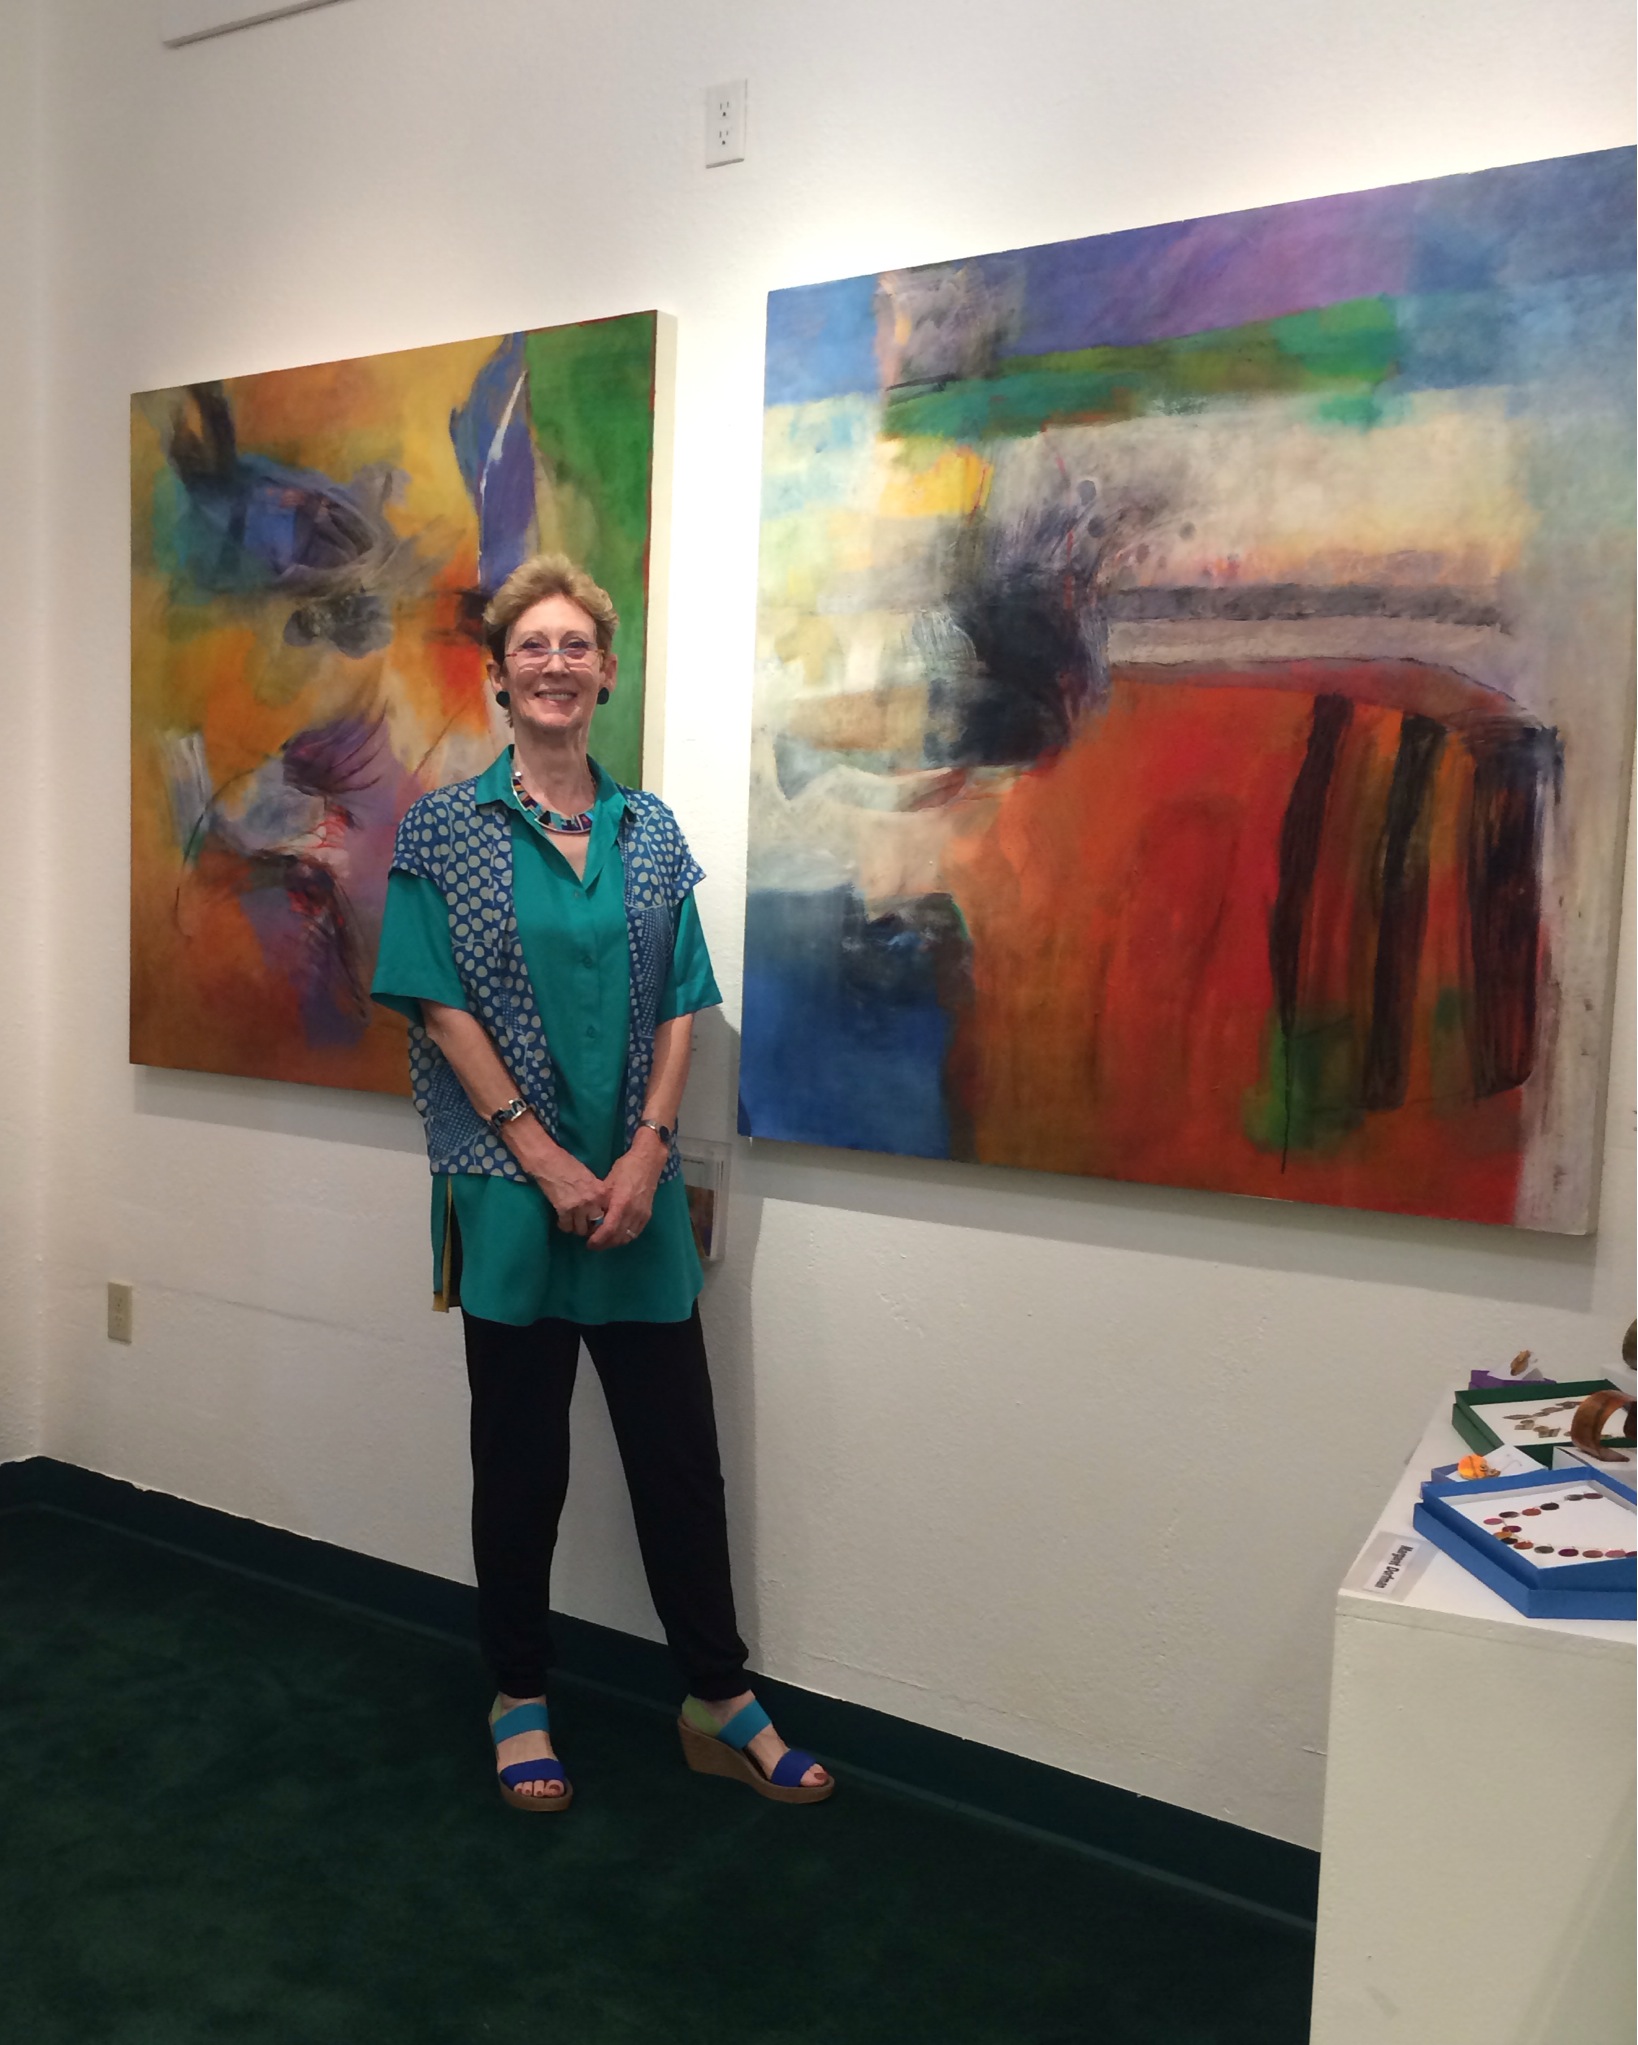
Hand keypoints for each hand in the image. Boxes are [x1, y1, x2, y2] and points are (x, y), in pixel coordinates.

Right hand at [510, 1125, 609, 1236]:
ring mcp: (578, 1207)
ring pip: (581, 1229)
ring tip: (573, 1223)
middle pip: (596, 1224)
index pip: (608, 1213)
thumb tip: (599, 1207)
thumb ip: (596, 1192)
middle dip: (591, 1226)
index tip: (598, 1220)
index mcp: (601, 1191)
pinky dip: (564, 1226)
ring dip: (577, 1228)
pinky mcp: (563, 1210)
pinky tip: (563, 1220)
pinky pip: (566, 1226)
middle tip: (585, 1224)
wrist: (550, 1162)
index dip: (603, 1218)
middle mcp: (592, 1201)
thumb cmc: (569, 1165)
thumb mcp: (590, 1177)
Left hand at [586, 1136, 663, 1251]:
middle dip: (604, 1244)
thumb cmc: (625, 1169)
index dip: (598, 1240)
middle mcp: (633, 1213)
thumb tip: (590, 1219)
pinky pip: (635, 1233)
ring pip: (627, 1238)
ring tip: (603, 1240)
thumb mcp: (607, 1184)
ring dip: (614, 1242)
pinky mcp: (647, 1215)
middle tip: (593, 1244)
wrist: (647, 1162)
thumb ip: (600, 1203)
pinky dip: (624, 1237)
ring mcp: (642, 1215)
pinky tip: (617, 1234)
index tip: (588, 1243)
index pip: (609, 1230)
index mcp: (622, 1204)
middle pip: (618, 1238)